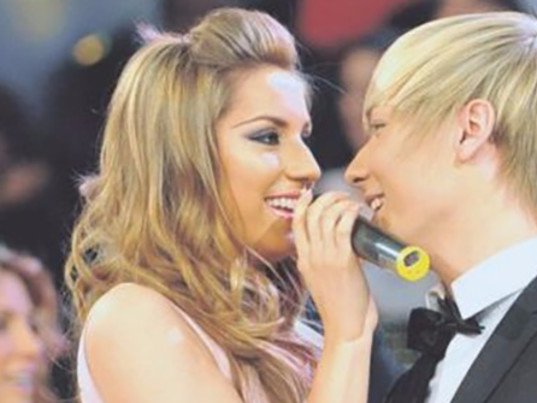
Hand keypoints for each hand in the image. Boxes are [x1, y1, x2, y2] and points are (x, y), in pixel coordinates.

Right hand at [293, 191, 377, 342]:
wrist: (346, 327)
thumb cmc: (340, 307)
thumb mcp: (320, 280)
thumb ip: (320, 262)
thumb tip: (332, 245)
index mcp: (303, 260)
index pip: (296, 224)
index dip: (302, 204)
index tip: (309, 193)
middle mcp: (311, 256)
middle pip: (312, 214)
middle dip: (326, 198)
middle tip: (340, 196)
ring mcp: (325, 257)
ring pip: (326, 217)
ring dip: (340, 203)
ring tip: (351, 203)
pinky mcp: (342, 260)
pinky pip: (342, 227)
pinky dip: (349, 213)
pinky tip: (356, 211)